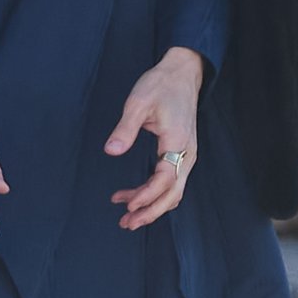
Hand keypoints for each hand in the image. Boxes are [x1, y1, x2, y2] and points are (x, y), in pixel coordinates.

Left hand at [106, 46, 202, 229]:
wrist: (182, 73)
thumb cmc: (160, 85)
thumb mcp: (139, 102)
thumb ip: (125, 128)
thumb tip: (111, 151)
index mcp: (177, 142)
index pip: (165, 179)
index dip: (147, 195)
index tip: (127, 205)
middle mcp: (186, 153)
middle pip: (173, 193)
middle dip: (150, 211)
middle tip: (126, 223)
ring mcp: (186, 155)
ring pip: (173, 191)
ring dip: (152, 206)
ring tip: (127, 217)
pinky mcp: (182, 153)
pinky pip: (171, 182)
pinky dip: (154, 193)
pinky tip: (134, 195)